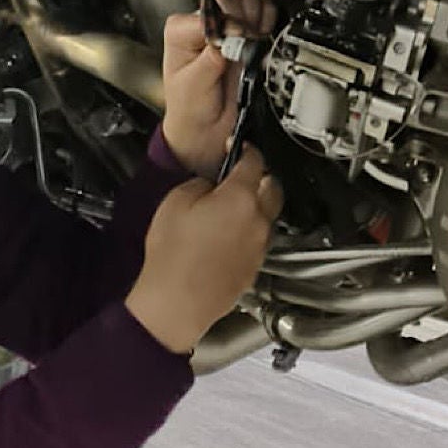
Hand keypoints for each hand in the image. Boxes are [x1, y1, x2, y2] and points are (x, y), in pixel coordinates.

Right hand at [125, 148, 285, 354]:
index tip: (238, 147)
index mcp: (240, 198)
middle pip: (273, 187)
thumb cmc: (173, 254)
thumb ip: (199, 185)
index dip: (245, 149)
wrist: (178, 301)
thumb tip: (209, 186)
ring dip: (256, 205)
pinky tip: (226, 235)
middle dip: (261, 176)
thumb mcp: (175, 203)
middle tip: (242, 174)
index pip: (254, 161)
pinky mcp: (255, 266)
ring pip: (269, 215)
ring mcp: (260, 245)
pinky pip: (259, 239)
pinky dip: (249, 231)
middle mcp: (258, 220)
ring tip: (231, 206)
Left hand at [160, 0, 277, 178]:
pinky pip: (265, 17)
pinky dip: (270, 23)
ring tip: (255, 37)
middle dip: (245, 15)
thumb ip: (211, 57)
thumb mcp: (193, 83)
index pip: (210, 11)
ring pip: (251, 1)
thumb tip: (230, 34)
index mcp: (182, 29)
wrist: (207, 130)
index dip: (228, 22)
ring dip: (259, 16)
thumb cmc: (191, 108)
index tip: (236, 39)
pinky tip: (264, 36)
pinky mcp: (248, 38)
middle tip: (248, 37)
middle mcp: (205, 24)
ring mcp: (229, 29)